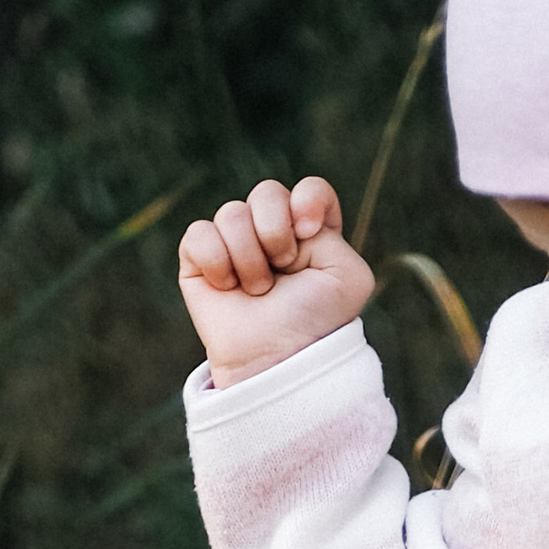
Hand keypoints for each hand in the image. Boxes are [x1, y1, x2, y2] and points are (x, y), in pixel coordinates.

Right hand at [178, 177, 374, 388]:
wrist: (276, 358)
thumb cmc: (314, 323)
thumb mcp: (349, 277)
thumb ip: (330, 228)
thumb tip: (289, 212)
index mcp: (310, 234)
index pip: (310, 189)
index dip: (308, 199)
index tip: (308, 230)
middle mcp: (271, 234)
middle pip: (267, 192)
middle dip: (276, 232)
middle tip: (282, 269)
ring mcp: (234, 244)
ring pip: (231, 212)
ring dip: (249, 258)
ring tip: (258, 291)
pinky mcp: (200, 259)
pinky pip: (199, 233)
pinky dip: (217, 262)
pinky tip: (228, 288)